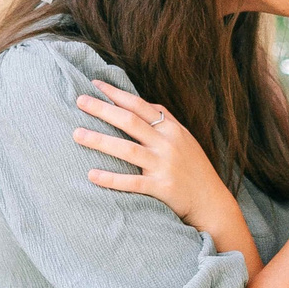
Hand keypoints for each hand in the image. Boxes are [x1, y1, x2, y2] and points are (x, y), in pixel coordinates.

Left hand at [75, 82, 239, 229]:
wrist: (211, 202)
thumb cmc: (194, 168)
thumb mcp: (185, 138)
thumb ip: (165, 120)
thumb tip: (143, 102)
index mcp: (172, 129)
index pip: (140, 106)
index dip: (117, 94)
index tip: (95, 84)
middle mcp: (168, 144)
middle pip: (130, 122)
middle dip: (103, 109)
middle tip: (79, 101)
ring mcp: (164, 166)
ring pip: (127, 150)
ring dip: (100, 141)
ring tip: (77, 134)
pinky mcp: (161, 188)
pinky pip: (132, 182)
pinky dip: (111, 179)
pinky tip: (92, 175)